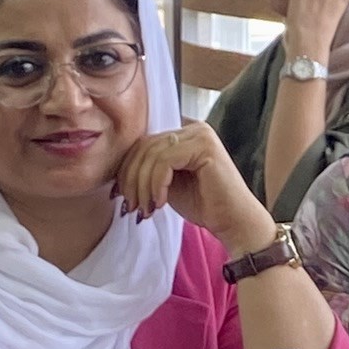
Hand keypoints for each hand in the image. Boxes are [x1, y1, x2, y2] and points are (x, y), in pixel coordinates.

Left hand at [115, 120, 269, 248]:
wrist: (232, 221)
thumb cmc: (203, 204)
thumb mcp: (166, 183)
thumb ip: (148, 169)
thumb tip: (116, 171)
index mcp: (183, 133)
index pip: (142, 142)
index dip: (126, 169)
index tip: (122, 197)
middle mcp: (192, 127)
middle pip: (144, 146)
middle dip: (131, 179)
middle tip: (131, 206)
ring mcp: (200, 134)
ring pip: (152, 154)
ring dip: (142, 185)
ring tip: (146, 209)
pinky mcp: (205, 146)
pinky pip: (165, 161)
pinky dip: (157, 184)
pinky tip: (161, 202)